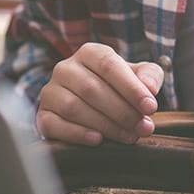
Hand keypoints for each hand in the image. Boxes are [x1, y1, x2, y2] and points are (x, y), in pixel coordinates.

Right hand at [36, 43, 162, 145]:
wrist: (92, 104)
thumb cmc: (119, 87)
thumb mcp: (139, 76)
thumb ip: (150, 76)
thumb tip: (149, 88)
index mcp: (89, 52)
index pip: (109, 65)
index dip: (131, 88)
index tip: (150, 107)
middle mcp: (65, 68)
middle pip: (92, 89)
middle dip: (122, 111)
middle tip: (143, 128)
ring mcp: (50, 91)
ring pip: (74, 107)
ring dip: (105, 125)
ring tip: (129, 136)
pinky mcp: (42, 115)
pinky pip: (55, 125)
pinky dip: (77, 134)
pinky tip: (98, 140)